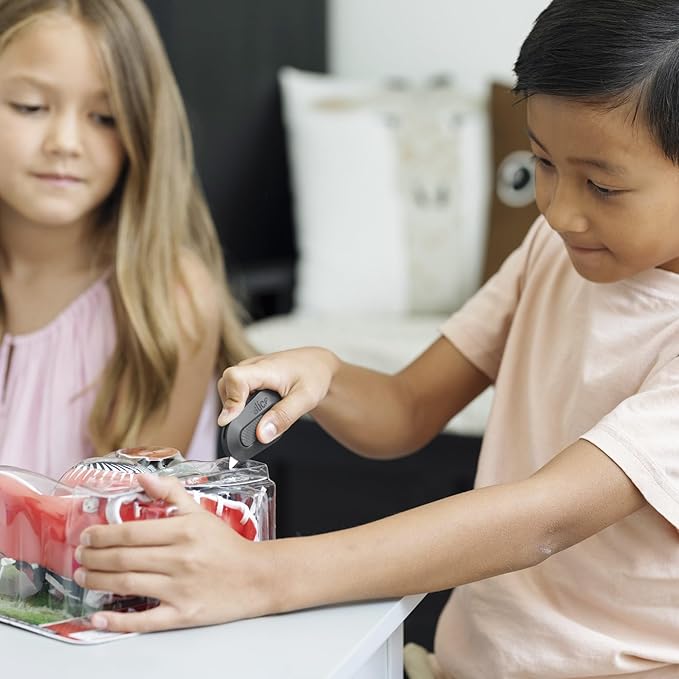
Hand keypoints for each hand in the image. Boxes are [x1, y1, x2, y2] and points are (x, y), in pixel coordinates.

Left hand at [74, 474, 274, 632]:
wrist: (257, 576)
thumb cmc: (228, 546)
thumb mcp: (202, 512)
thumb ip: (171, 493)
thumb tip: (143, 477)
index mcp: (184, 531)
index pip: (132, 532)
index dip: (103, 534)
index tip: (88, 535)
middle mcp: (181, 559)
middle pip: (125, 558)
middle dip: (94, 557)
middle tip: (80, 556)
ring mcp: (181, 588)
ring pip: (128, 584)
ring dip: (99, 581)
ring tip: (84, 576)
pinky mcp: (183, 613)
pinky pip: (144, 619)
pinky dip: (118, 620)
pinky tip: (99, 616)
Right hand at [217, 347, 339, 441]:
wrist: (318, 365)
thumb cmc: (314, 376)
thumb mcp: (306, 399)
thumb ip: (283, 417)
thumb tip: (261, 435)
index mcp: (266, 368)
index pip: (235, 378)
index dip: (230, 401)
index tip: (230, 421)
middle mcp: (253, 366)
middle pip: (226, 385)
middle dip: (232, 409)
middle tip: (249, 425)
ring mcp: (250, 370)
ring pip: (228, 388)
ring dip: (236, 408)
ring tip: (257, 419)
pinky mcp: (250, 376)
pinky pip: (236, 389)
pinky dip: (241, 404)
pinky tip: (257, 412)